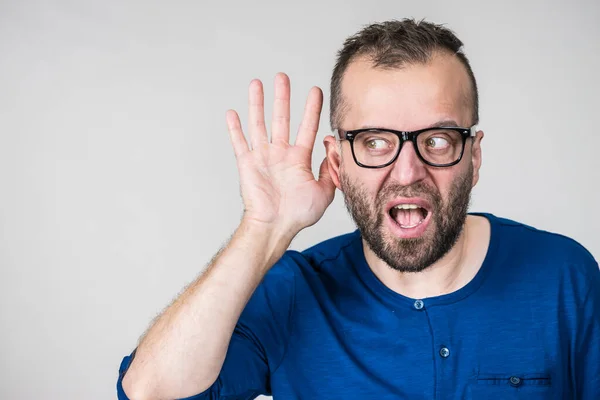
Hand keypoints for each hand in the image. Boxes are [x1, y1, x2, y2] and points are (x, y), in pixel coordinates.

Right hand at [226, 73, 335, 236]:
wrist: (276, 227)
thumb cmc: (298, 214)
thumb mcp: (325, 191)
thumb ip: (330, 169)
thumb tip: (332, 148)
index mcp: (299, 159)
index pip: (307, 127)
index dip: (312, 108)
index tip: (316, 90)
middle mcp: (280, 154)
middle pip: (281, 119)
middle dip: (282, 97)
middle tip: (282, 77)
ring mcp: (263, 157)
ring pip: (259, 124)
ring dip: (257, 104)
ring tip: (257, 83)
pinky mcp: (247, 164)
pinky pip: (239, 142)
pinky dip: (234, 128)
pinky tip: (232, 113)